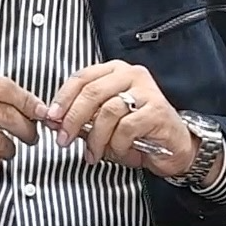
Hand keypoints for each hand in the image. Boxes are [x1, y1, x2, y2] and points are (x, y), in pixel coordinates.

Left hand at [46, 61, 193, 176]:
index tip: (51, 117)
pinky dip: (117, 144)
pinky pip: (125, 127)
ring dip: (95, 138)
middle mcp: (131, 75)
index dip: (62, 98)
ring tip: (94, 153)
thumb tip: (54, 121)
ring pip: (107, 112)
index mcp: (115, 72)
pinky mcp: (156, 110)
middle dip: (72, 119)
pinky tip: (119, 151)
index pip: (81, 77)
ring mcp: (146, 91)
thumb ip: (81, 119)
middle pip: (91, 92)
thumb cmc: (139, 133)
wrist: (174, 147)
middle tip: (64, 139)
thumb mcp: (103, 125)